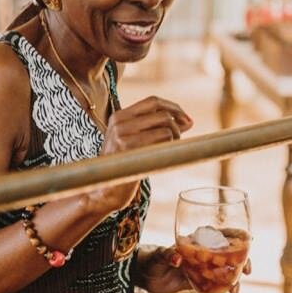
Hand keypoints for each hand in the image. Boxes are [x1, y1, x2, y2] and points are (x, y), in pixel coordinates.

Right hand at [91, 97, 191, 213]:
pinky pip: (163, 137)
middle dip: (178, 123)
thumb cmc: (124, 168)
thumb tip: (188, 121)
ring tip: (170, 149)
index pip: (152, 101)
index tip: (187, 119)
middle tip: (181, 137)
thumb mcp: (136, 142)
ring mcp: (122, 133)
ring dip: (176, 136)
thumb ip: (158, 129)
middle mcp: (119, 121)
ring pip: (165, 124)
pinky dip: (171, 144)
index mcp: (119, 117)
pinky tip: (165, 155)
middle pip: (161, 112)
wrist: (103, 191)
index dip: (173, 107)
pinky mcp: (129, 146)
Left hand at [137, 245, 251, 292]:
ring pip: (224, 274)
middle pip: (229, 256)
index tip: (247, 249)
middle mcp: (203, 254)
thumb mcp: (157, 257)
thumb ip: (167, 255)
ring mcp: (201, 269)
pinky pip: (213, 289)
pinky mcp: (198, 283)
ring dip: (232, 284)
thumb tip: (177, 257)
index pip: (222, 236)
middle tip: (243, 277)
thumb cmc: (149, 260)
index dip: (238, 241)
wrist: (142, 277)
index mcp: (196, 241)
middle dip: (240, 265)